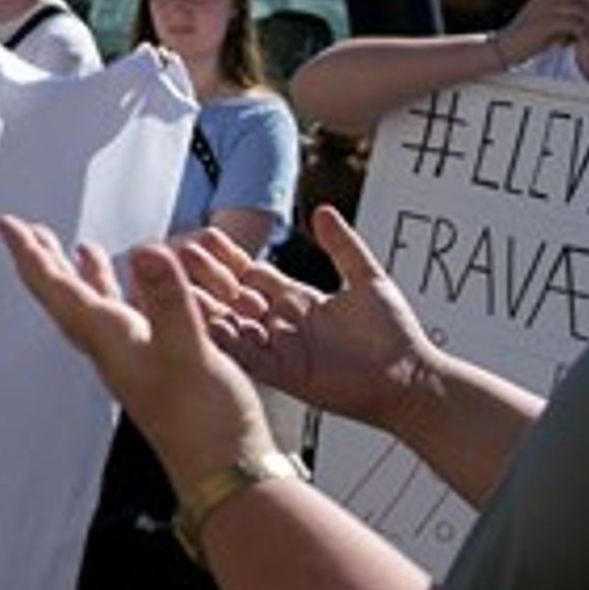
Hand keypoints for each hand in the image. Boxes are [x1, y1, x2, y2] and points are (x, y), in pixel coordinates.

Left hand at [0, 216, 277, 490]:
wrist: (226, 474)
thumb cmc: (206, 422)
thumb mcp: (189, 352)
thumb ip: (169, 300)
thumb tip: (146, 252)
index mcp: (111, 342)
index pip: (60, 292)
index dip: (33, 256)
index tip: (8, 225)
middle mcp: (114, 351)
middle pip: (67, 299)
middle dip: (46, 262)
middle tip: (26, 231)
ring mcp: (134, 361)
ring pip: (95, 311)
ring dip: (82, 278)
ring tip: (75, 249)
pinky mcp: (158, 369)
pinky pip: (127, 323)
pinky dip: (124, 297)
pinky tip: (136, 290)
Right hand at [175, 205, 439, 433]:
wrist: (411, 378)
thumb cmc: (394, 335)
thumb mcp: (367, 278)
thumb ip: (342, 246)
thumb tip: (323, 211)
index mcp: (298, 301)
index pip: (252, 273)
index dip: (228, 257)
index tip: (203, 235)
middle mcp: (283, 324)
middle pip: (235, 297)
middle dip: (208, 278)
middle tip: (178, 257)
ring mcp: (280, 349)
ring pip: (233, 326)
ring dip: (207, 309)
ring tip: (178, 290)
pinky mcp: (284, 374)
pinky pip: (247, 356)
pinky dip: (224, 342)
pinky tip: (202, 327)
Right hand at [493, 0, 588, 63]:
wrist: (504, 47)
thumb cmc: (526, 35)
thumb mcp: (542, 17)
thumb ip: (560, 12)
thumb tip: (584, 14)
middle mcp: (543, 0)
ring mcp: (543, 12)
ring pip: (575, 6)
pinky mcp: (544, 26)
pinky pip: (571, 23)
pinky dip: (581, 29)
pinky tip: (583, 35)